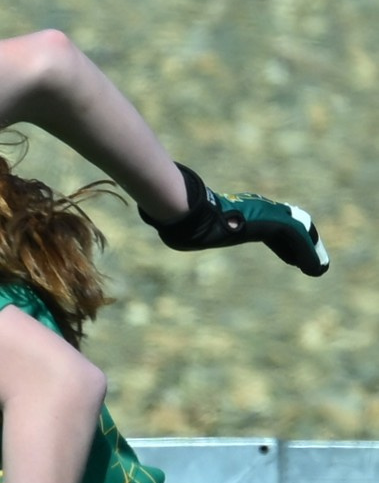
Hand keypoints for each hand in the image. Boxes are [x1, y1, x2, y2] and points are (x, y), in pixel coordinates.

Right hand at [139, 163, 328, 275]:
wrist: (189, 213)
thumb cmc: (184, 218)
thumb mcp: (187, 226)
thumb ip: (184, 228)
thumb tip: (165, 229)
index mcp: (242, 217)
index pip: (268, 228)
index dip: (281, 242)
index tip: (290, 256)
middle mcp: (258, 214)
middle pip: (286, 230)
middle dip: (300, 246)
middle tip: (310, 263)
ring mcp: (266, 217)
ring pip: (295, 235)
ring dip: (308, 253)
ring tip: (317, 269)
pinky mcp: (271, 223)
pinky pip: (296, 240)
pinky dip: (308, 255)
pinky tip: (316, 269)